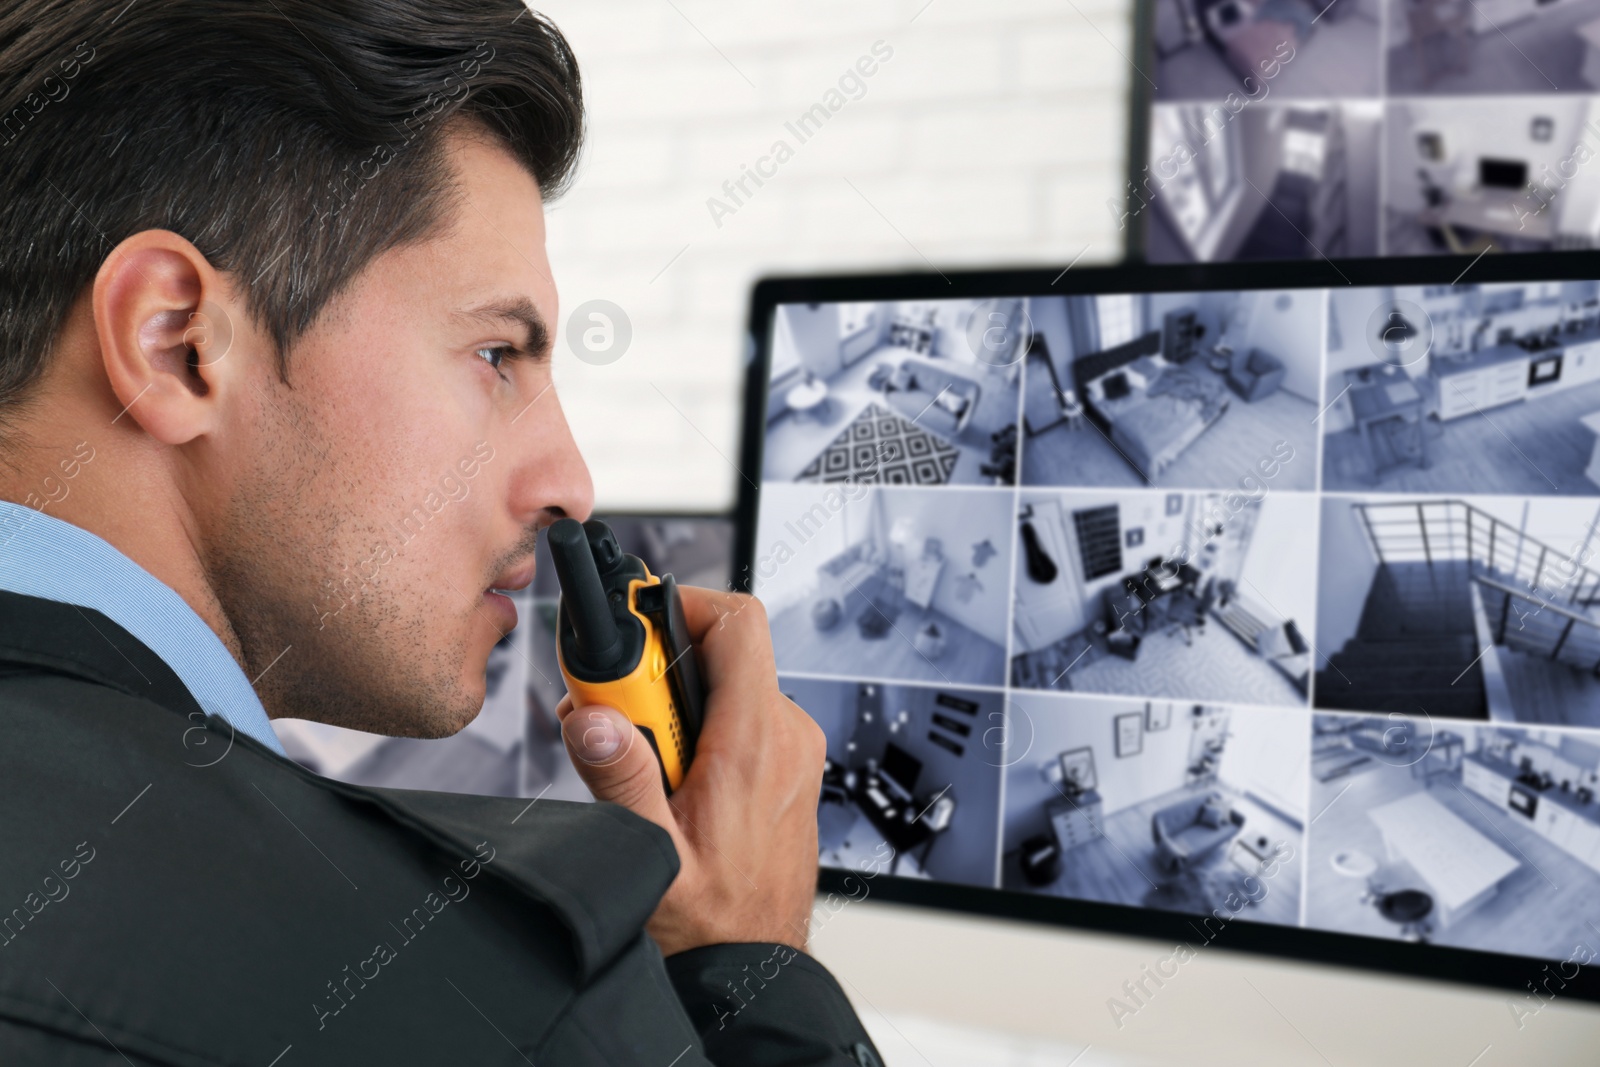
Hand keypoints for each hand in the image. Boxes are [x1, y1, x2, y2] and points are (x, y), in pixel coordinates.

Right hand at [554, 587, 823, 956]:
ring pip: (725, 685)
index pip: (738, 624)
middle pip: (720, 652)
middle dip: (655, 669)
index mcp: (758, 744)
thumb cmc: (715, 925)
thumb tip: (594, 716)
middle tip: (608, 711)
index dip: (682, 605)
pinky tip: (662, 774)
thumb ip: (620, 778)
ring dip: (669, 703)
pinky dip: (694, 726)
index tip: (632, 626)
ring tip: (631, 757)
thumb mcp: (652, 855)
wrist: (752, 966)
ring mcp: (791, 751)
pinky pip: (738, 717)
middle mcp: (786, 737)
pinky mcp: (785, 766)